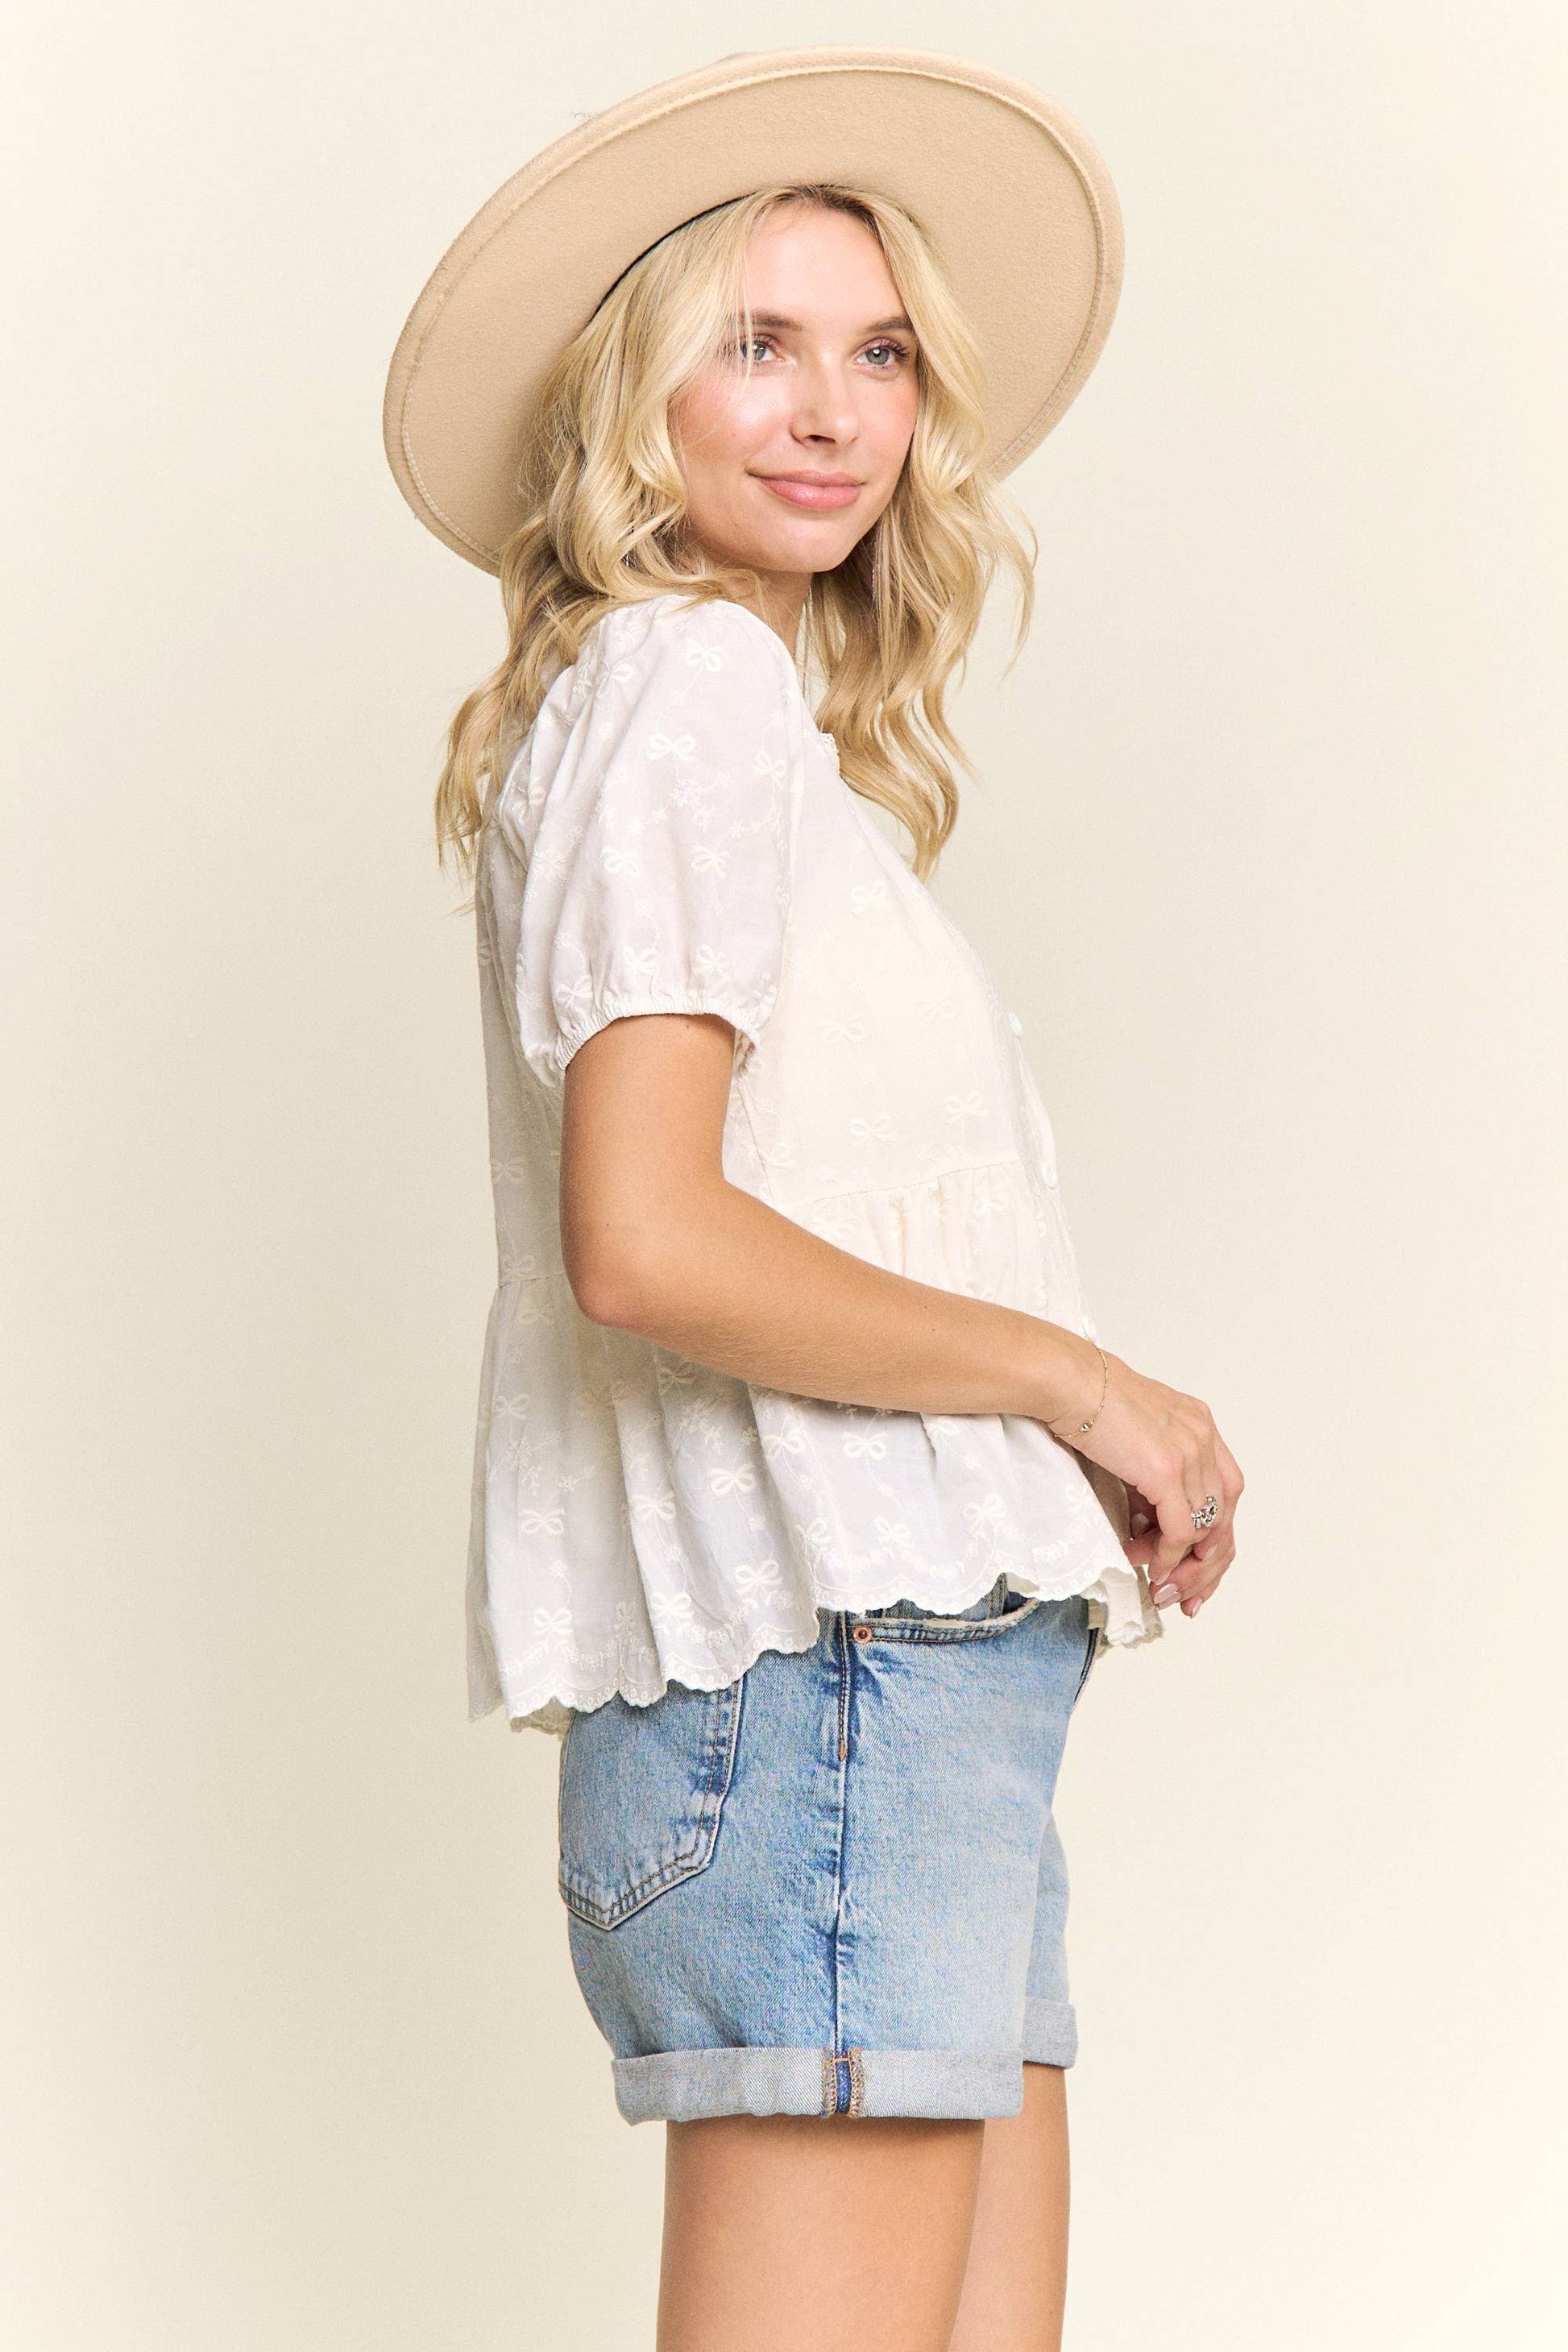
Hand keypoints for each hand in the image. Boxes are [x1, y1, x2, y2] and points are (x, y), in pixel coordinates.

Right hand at [1051, 1351, 1242, 1618]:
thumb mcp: (1133, 1440)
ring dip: (1180, 1563)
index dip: (1215, 1535)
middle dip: (1208, 1562)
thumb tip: (1150, 1528)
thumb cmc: (1084, 1402)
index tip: (1197, 1567)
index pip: (1227, 1492)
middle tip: (1186, 1593)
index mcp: (1200, 1425)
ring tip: (1154, 1578)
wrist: (1066, 1381)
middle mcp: (1204, 1437)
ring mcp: (1190, 1453)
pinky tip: (1150, 1567)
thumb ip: (1150, 1477)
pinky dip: (1169, 1556)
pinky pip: (1180, 1530)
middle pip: (1226, 1516)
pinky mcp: (1167, 1471)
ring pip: (1205, 1529)